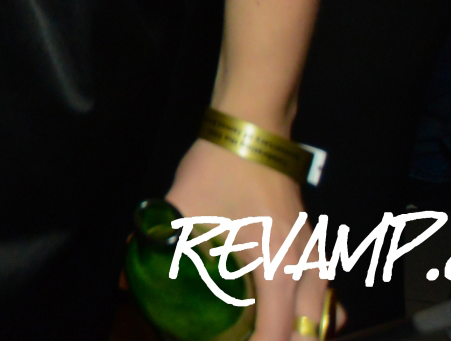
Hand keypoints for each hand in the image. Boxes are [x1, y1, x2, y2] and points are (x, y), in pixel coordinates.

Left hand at [165, 137, 329, 340]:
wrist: (254, 128)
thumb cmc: (221, 170)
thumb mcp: (182, 207)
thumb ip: (154, 239)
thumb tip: (125, 270)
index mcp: (278, 269)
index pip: (281, 334)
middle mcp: (307, 270)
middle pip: (311, 334)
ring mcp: (317, 257)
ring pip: (325, 315)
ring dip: (300, 333)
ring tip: (262, 332)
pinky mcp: (314, 244)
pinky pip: (325, 294)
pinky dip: (310, 313)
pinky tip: (282, 311)